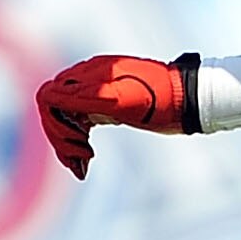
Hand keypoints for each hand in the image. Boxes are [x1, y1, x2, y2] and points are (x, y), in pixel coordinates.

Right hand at [34, 52, 200, 178]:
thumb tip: (50, 98)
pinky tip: (87, 161)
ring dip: (67, 143)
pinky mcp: (105, 103)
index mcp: (91, 74)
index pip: (50, 96)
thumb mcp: (124, 100)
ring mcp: (97, 91)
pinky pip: (78, 121)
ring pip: (63, 117)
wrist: (190, 99)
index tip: (78, 143)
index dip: (55, 124)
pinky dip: (77, 142)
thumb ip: (87, 95)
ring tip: (83, 165)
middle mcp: (90, 79)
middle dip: (60, 137)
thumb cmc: (163, 100)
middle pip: (52, 107)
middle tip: (82, 159)